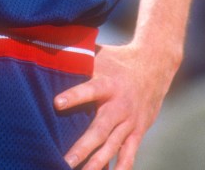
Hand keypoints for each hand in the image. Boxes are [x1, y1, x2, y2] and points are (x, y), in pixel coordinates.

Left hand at [54, 41, 176, 168]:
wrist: (154, 66)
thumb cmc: (118, 60)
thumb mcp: (100, 54)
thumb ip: (79, 57)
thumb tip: (50, 47)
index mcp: (108, 83)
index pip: (89, 89)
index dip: (74, 96)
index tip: (56, 103)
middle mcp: (120, 105)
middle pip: (101, 129)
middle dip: (83, 147)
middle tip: (66, 162)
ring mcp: (130, 122)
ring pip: (113, 147)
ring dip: (97, 163)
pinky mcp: (138, 132)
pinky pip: (129, 154)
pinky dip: (121, 168)